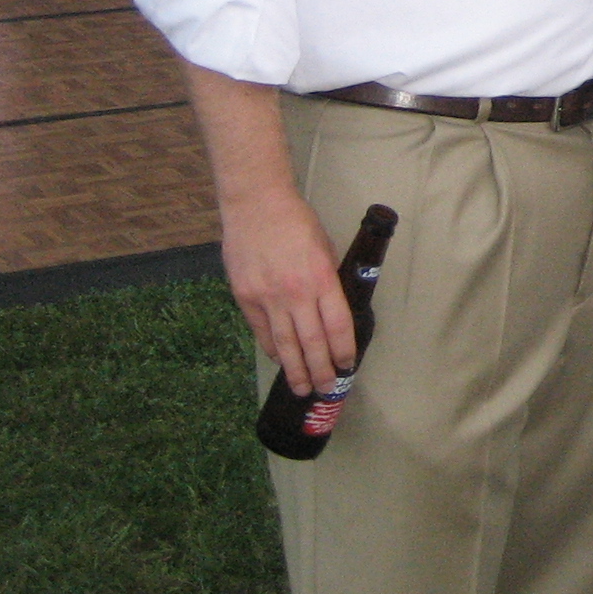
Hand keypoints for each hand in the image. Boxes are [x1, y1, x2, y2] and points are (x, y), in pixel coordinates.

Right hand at [218, 186, 353, 394]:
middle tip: (327, 389)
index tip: (347, 366)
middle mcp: (296, 292)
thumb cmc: (297, 222)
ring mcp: (268, 297)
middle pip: (312, 342)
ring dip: (296, 370)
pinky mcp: (245, 297)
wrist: (256, 205)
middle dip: (321, 370)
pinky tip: (281, 361)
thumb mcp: (325, 248)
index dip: (343, 350)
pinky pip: (262, 332)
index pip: (338, 325)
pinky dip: (273, 349)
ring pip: (285, 344)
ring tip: (303, 389)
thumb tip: (332, 310)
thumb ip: (328, 280)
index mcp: (322, 277)